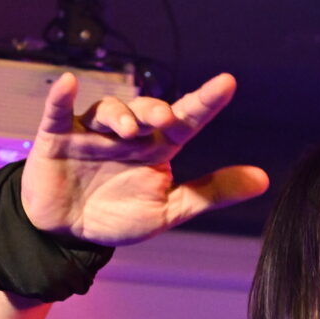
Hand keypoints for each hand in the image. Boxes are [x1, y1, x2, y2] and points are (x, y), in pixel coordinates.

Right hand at [18, 72, 269, 246]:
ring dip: (120, 114)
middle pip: (145, 109)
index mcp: (157, 148)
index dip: (206, 101)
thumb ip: (211, 192)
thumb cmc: (118, 216)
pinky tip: (68, 83)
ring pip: (107, 109)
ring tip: (127, 130)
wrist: (67, 235)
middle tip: (165, 118)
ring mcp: (91, 133)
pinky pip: (57, 113)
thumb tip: (263, 179)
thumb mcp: (169, 210)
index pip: (187, 120)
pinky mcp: (56, 139)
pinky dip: (61, 98)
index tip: (228, 83)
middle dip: (155, 109)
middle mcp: (127, 135)